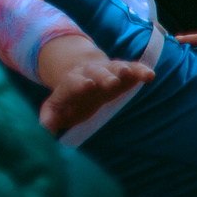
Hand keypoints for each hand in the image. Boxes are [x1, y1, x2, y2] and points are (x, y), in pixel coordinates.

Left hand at [35, 36, 155, 133]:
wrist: (83, 77)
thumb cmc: (70, 98)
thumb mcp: (57, 107)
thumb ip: (51, 116)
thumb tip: (47, 127)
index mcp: (72, 83)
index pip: (75, 83)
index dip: (81, 84)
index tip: (88, 86)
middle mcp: (91, 74)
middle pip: (96, 74)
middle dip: (104, 78)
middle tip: (111, 82)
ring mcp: (108, 71)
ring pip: (115, 68)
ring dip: (122, 70)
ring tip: (130, 73)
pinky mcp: (124, 73)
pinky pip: (133, 69)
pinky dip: (141, 71)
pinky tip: (150, 76)